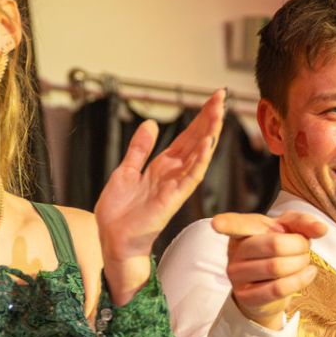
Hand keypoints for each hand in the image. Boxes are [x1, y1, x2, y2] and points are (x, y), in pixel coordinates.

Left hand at [96, 92, 226, 295]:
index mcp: (163, 166)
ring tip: (219, 114)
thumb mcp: (126, 171)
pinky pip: (190, 178)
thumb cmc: (120, 212)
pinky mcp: (171, 200)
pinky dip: (200, 162)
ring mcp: (175, 187)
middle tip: (222, 96)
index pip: (187, 136)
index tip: (213, 98)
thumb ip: (139, 148)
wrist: (113, 240)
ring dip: (209, 135)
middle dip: (209, 119)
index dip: (200, 117)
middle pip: (196, 141)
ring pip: (198, 156)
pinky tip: (208, 145)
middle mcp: (173, 174)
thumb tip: (150, 123)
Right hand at [212, 210, 325, 330]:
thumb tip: (321, 229)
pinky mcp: (247, 297)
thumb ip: (302, 223)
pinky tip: (308, 273)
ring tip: (303, 262)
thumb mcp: (289, 231)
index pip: (236, 225)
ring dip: (301, 263)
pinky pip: (277, 289)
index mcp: (242, 231)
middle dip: (300, 246)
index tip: (216, 224)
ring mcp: (237, 276)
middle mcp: (235, 252)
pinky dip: (300, 280)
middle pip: (274, 244)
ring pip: (277, 267)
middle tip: (304, 248)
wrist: (269, 290)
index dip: (227, 224)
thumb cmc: (278, 252)